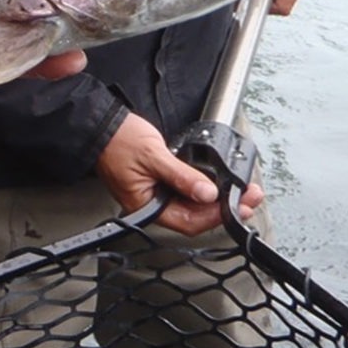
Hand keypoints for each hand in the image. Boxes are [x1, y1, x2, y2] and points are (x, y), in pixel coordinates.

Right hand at [95, 112, 263, 235]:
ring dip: (216, 199)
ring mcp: (156, 195)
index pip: (190, 221)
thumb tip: (208, 194)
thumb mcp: (154, 156)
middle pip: (194, 217)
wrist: (99, 125)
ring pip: (192, 206)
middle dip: (224, 208)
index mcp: (148, 206)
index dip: (218, 215)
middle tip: (248, 196)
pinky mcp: (159, 183)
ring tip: (239, 190)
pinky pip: (185, 193)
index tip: (240, 204)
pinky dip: (203, 189)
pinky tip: (217, 183)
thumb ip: (182, 176)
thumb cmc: (118, 140)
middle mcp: (153, 205)